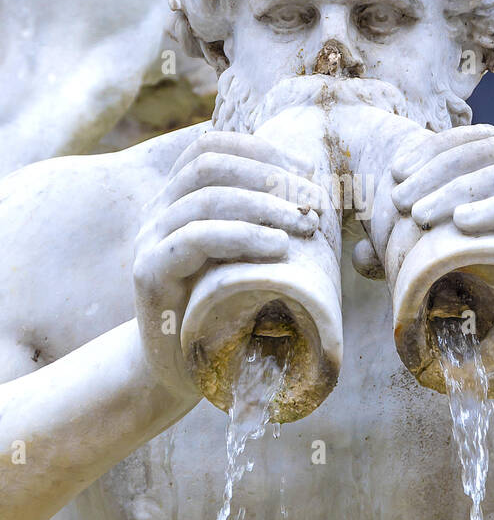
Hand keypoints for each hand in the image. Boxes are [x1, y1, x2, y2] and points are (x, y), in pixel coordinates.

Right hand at [133, 129, 324, 398]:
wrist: (179, 372)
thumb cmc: (226, 312)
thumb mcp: (249, 260)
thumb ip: (267, 225)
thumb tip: (318, 193)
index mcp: (178, 198)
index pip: (212, 147)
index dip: (262, 150)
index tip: (308, 172)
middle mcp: (158, 212)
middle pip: (209, 165)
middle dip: (270, 176)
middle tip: (315, 201)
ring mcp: (150, 241)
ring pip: (205, 198)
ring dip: (265, 205)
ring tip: (306, 223)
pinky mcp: (149, 275)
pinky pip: (193, 239)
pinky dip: (241, 235)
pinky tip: (278, 246)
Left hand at [373, 123, 493, 384]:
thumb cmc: (487, 311)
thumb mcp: (437, 276)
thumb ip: (401, 259)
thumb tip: (360, 252)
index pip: (477, 142)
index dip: (434, 148)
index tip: (394, 173)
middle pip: (493, 150)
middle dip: (438, 168)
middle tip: (399, 200)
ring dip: (459, 186)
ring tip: (420, 214)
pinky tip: (463, 222)